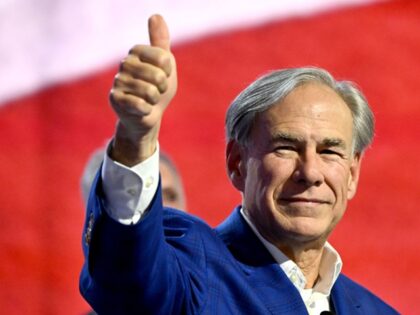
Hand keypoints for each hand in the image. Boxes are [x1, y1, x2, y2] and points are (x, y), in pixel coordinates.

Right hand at [109, 14, 176, 164]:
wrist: (147, 116)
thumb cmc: (158, 89)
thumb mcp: (165, 66)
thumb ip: (161, 42)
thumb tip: (155, 15)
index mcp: (137, 51)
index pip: (163, 58)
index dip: (168, 72)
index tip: (163, 76)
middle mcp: (125, 63)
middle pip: (157, 75)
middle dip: (162, 88)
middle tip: (156, 91)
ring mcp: (118, 81)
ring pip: (149, 91)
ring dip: (154, 100)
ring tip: (148, 100)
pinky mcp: (114, 99)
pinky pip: (140, 104)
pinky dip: (146, 110)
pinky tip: (141, 109)